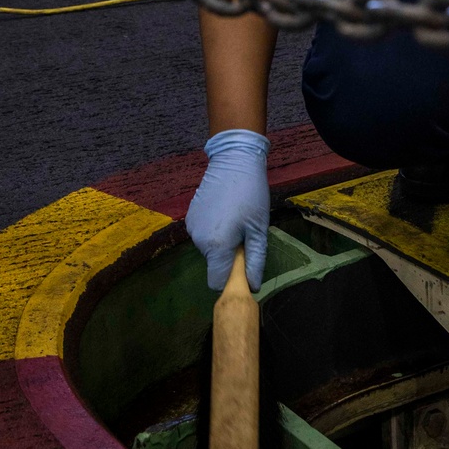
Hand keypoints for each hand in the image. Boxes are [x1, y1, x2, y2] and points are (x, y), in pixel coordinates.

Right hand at [186, 129, 270, 290]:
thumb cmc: (251, 195)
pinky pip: (202, 234)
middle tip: (243, 234)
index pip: (216, 282)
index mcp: (216, 246)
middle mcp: (199, 241)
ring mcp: (191, 228)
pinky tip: (223, 212)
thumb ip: (255, 261)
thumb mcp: (258, 230)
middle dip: (228, 257)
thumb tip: (253, 287)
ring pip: (208, 249)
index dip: (230, 280)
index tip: (243, 266)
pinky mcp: (189, 216)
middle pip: (214, 264)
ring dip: (220, 243)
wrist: (233, 160)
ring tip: (234, 220)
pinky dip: (213, 231)